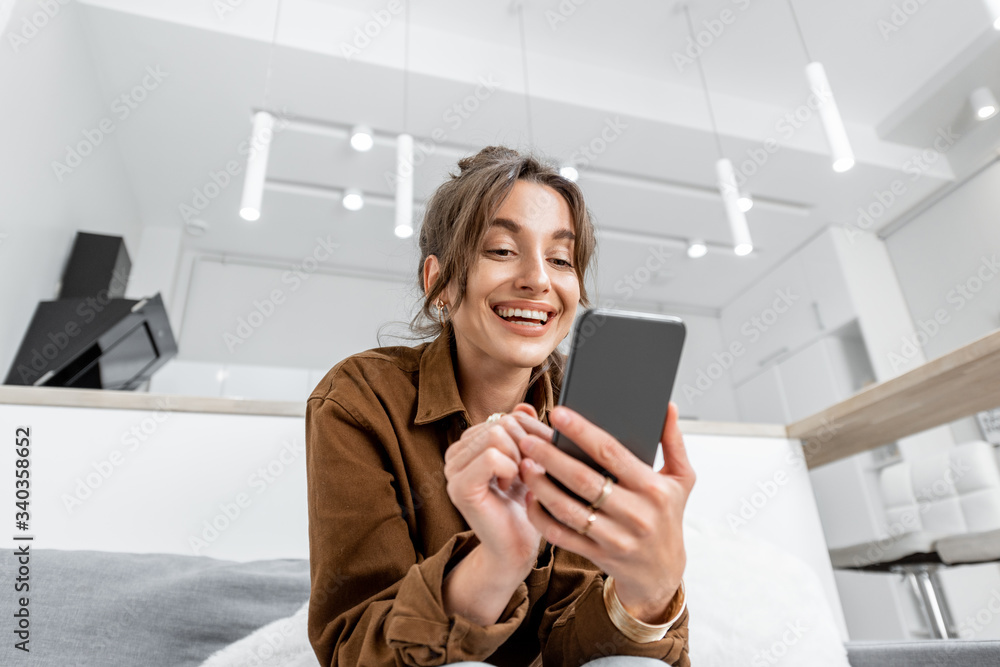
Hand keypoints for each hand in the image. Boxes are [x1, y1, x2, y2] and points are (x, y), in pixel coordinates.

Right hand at [443, 405, 550, 576]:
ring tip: (518, 480)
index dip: (531, 436)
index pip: (506, 416)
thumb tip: (523, 406)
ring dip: (519, 460)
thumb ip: (524, 432)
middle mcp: (455, 453)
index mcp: (469, 444)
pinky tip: (509, 487)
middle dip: (526, 448)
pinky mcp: (459, 487)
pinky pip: (490, 456)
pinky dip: (510, 469)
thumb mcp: (529, 462)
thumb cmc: (524, 505)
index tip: (533, 462)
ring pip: (496, 436)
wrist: (517, 546)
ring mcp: (453, 470)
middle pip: (501, 423)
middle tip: (526, 475)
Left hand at [516, 401, 695, 623]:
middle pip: (583, 480)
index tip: (558, 414)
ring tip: (525, 465)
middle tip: (528, 440)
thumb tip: (667, 405)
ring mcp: (615, 538)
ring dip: (541, 486)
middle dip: (551, 457)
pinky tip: (531, 498)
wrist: (662, 572)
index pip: (611, 453)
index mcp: (653, 488)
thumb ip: (673, 441)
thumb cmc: (668, 516)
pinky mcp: (598, 555)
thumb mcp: (681, 479)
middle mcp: (635, 514)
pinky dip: (542, 517)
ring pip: (568, 509)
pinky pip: (562, 535)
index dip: (581, 431)